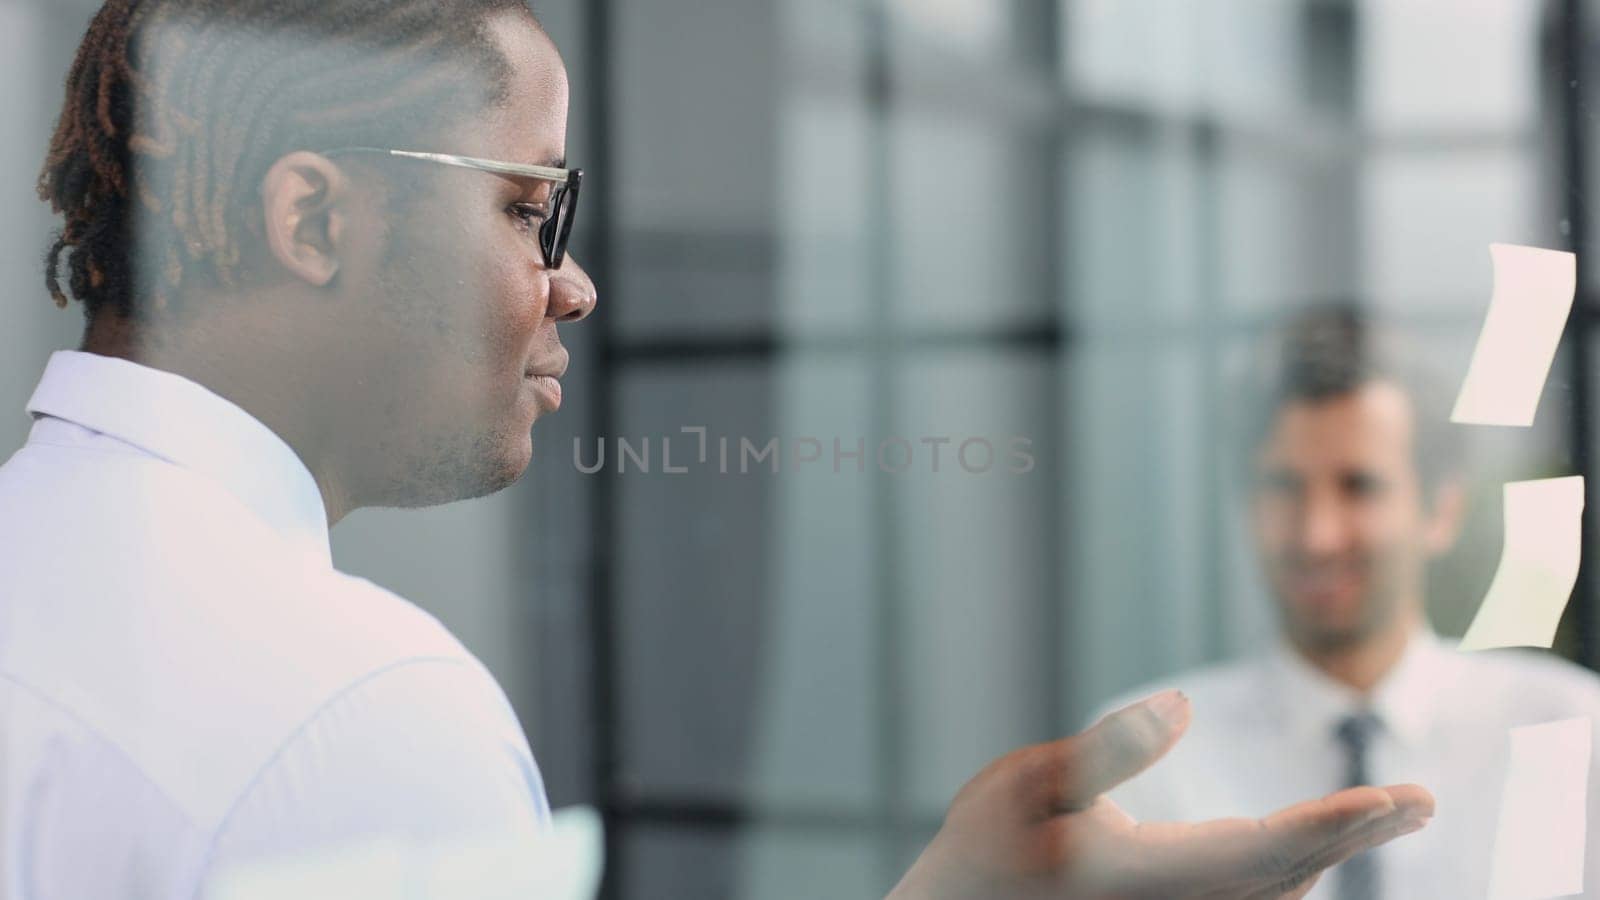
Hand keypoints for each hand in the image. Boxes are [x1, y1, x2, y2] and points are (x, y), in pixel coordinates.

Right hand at [888, 690, 1431, 899]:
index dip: (1339, 824)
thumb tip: (1181, 706)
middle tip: (1422, 802)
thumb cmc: (989, 843)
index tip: (1399, 799)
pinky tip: (1307, 850)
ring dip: (1333, 851)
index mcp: (1155, 874)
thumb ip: (1107, 747)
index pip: (1271, 848)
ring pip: (1277, 890)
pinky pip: (1250, 897)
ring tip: (1385, 817)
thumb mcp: (1032, 782)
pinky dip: (1293, 869)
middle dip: (1358, 834)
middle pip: (1291, 872)